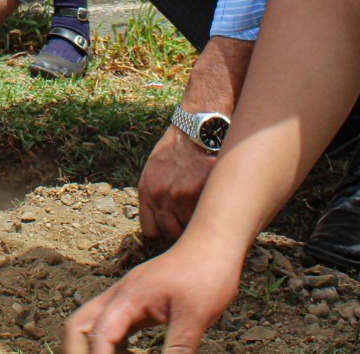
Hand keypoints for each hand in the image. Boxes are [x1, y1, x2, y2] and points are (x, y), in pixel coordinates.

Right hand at [65, 244, 240, 353]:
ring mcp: (126, 297)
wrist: (215, 243)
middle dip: (78, 352)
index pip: (99, 336)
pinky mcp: (137, 301)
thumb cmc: (206, 273)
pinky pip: (113, 325)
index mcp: (128, 298)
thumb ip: (177, 351)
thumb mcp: (194, 318)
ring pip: (91, 324)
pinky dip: (115, 345)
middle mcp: (119, 296)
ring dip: (97, 348)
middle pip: (77, 327)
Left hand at [138, 125, 219, 240]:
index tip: (173, 225)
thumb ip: (154, 193)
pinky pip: (206, 215)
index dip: (164, 230)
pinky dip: (210, 210)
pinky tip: (212, 197)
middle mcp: (160, 196)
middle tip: (192, 214)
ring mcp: (181, 197)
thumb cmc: (178, 146)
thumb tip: (160, 220)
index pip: (152, 231)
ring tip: (203, 202)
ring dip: (198, 219)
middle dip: (182, 227)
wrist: (197, 126)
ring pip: (191, 227)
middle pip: (172, 233)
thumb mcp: (154, 167)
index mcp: (147, 190)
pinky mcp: (201, 194)